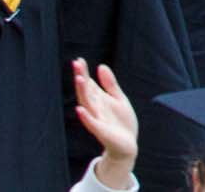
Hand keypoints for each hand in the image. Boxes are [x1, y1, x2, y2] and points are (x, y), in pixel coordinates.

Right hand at [73, 59, 138, 187]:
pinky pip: (92, 124)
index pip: (89, 84)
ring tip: (79, 79)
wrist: (127, 144)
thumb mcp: (118, 98)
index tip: (79, 60)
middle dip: (81, 78)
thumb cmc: (120, 122)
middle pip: (86, 91)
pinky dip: (86, 117)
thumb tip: (101, 66)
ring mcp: (98, 119)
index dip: (84, 73)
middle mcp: (96, 108)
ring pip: (87, 105)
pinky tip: (80, 110)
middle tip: (76, 64)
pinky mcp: (102, 131)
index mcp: (99, 100)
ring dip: (82, 93)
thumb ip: (110, 84)